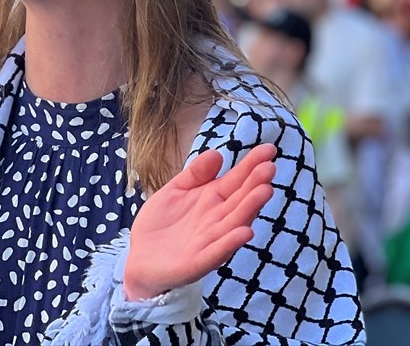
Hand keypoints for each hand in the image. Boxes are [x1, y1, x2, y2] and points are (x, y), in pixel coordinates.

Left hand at [124, 144, 276, 300]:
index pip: (236, 179)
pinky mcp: (199, 261)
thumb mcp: (176, 189)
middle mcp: (218, 218)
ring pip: (234, 223)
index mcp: (213, 198)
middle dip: (255, 184)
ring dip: (250, 208)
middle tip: (270, 167)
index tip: (269, 149)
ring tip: (265, 191)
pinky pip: (217, 252)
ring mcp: (211, 240)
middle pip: (240, 199)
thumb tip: (217, 153)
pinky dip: (230, 243)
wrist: (139, 256)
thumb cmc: (162, 222)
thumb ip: (196, 173)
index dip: (251, 165)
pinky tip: (244, 232)